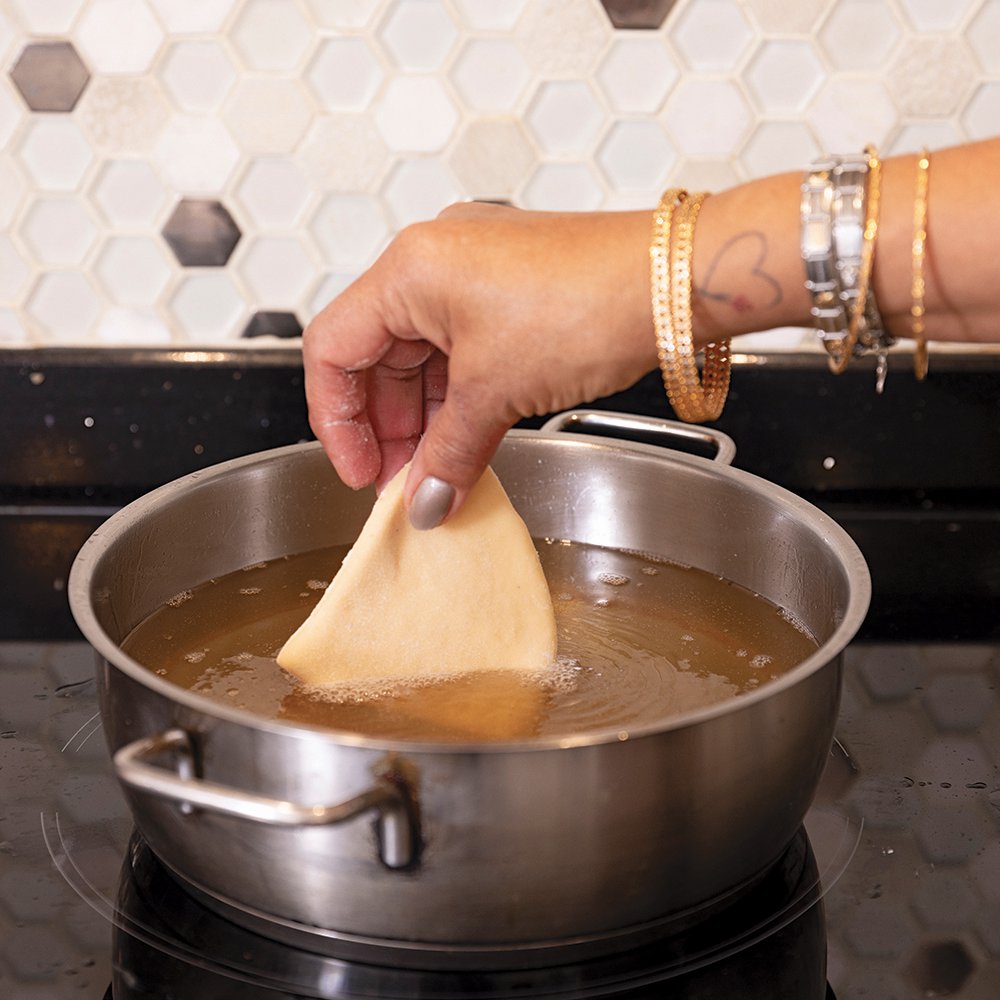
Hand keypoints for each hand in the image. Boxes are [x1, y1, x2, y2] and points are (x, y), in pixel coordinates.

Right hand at [303, 202, 656, 526]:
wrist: (674, 283)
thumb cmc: (590, 304)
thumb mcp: (498, 391)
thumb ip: (448, 453)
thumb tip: (423, 500)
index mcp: (409, 270)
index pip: (332, 350)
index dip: (336, 422)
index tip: (360, 472)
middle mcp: (434, 262)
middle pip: (376, 356)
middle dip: (386, 429)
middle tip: (403, 485)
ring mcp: (475, 273)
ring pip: (422, 358)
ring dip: (425, 420)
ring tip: (437, 472)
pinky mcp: (510, 290)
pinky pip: (463, 352)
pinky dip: (459, 400)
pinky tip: (466, 440)